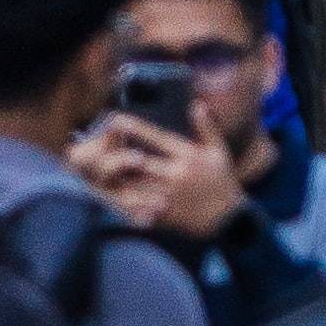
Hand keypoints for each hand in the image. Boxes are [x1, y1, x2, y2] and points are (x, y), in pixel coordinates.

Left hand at [70, 104, 244, 242]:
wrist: (229, 221)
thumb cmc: (223, 183)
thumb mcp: (219, 152)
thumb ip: (206, 128)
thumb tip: (197, 104)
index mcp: (188, 157)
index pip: (157, 139)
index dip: (136, 128)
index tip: (117, 119)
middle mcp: (175, 176)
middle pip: (138, 162)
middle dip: (117, 153)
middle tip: (98, 144)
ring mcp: (167, 197)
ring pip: (133, 184)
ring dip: (115, 176)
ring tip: (96, 166)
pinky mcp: (162, 214)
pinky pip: (137, 205)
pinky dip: (122, 198)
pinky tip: (108, 191)